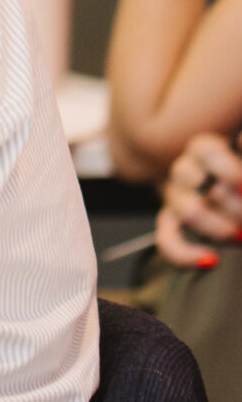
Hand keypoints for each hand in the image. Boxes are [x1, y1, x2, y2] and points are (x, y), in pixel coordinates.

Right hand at [158, 131, 241, 266]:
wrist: (231, 198)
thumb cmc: (239, 183)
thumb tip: (240, 141)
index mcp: (205, 149)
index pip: (207, 152)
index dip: (227, 169)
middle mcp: (185, 171)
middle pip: (202, 186)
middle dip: (236, 206)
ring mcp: (175, 198)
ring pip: (188, 211)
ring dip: (221, 227)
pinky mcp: (170, 223)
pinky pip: (167, 240)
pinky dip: (186, 254)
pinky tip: (210, 260)